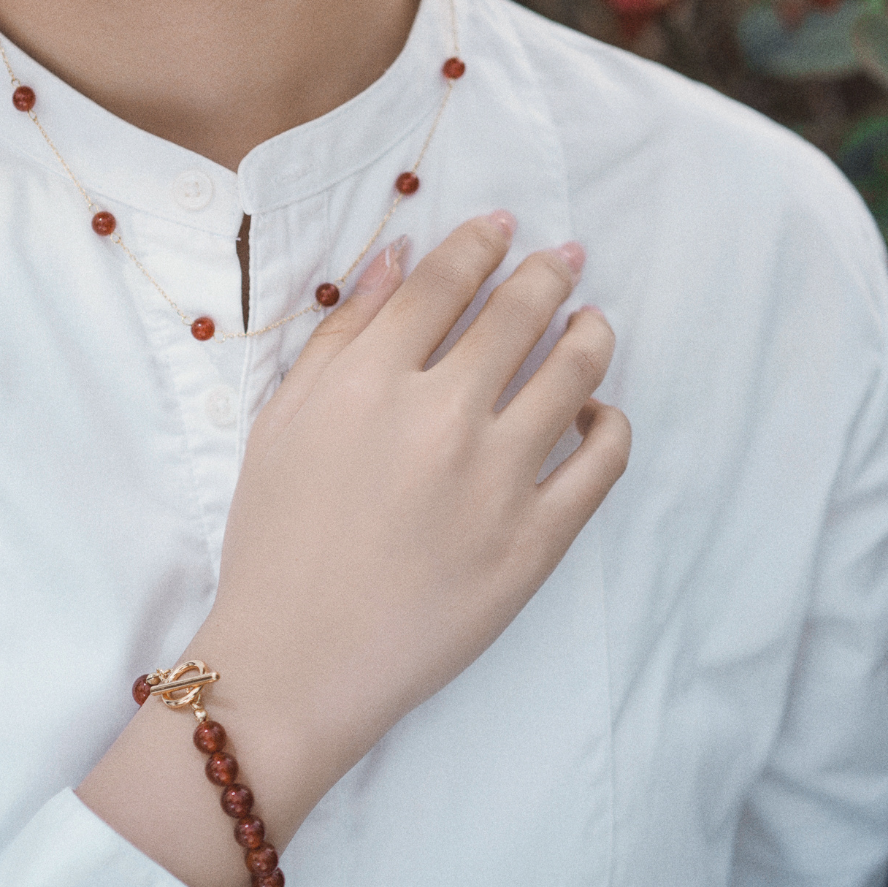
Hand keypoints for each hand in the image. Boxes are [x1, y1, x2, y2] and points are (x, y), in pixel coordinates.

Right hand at [79, 213, 628, 886]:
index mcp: (371, 382)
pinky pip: (602, 463)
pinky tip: (600, 415)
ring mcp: (497, 481)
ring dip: (593, 333)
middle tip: (568, 256)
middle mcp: (441, 418)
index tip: (505, 224)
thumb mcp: (282, 421)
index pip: (445, 283)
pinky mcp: (535, 543)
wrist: (298, 662)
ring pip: (575, 374)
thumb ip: (341, 333)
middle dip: (550, 271)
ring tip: (595, 323)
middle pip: (519, 313)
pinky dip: (612, 425)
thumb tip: (396, 256)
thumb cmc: (275, 538)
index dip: (481, 242)